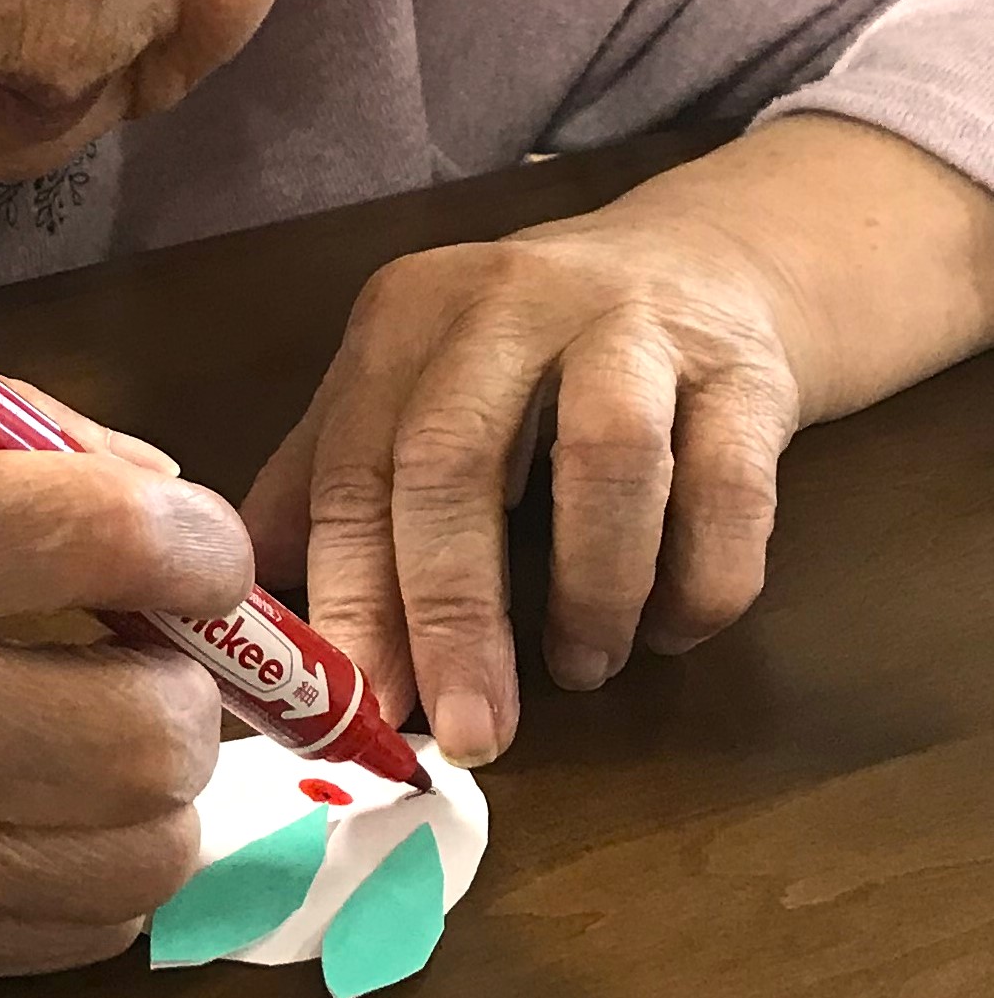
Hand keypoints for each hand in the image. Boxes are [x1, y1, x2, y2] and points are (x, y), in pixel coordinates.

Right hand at [0, 382, 251, 987]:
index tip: (190, 545)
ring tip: (99, 726)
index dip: (197, 538)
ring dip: (155, 780)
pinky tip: (44, 807)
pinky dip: (97, 867)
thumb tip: (144, 484)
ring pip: (147, 848)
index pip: (118, 536)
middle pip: (159, 723)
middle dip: (183, 672)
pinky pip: (83, 933)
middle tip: (142, 643)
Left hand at [240, 186, 805, 765]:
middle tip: (469, 735)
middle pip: (455, 459)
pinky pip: (727, 488)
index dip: (352, 594)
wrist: (707, 262)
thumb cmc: (532, 353)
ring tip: (580, 670)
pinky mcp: (745, 370)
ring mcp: (633, 326)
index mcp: (408, 318)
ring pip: (607, 458)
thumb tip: (252, 606)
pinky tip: (673, 631)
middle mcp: (509, 303)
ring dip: (589, 589)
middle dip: (454, 615)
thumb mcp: (415, 389)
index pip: (354, 465)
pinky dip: (700, 579)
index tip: (360, 708)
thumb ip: (332, 480)